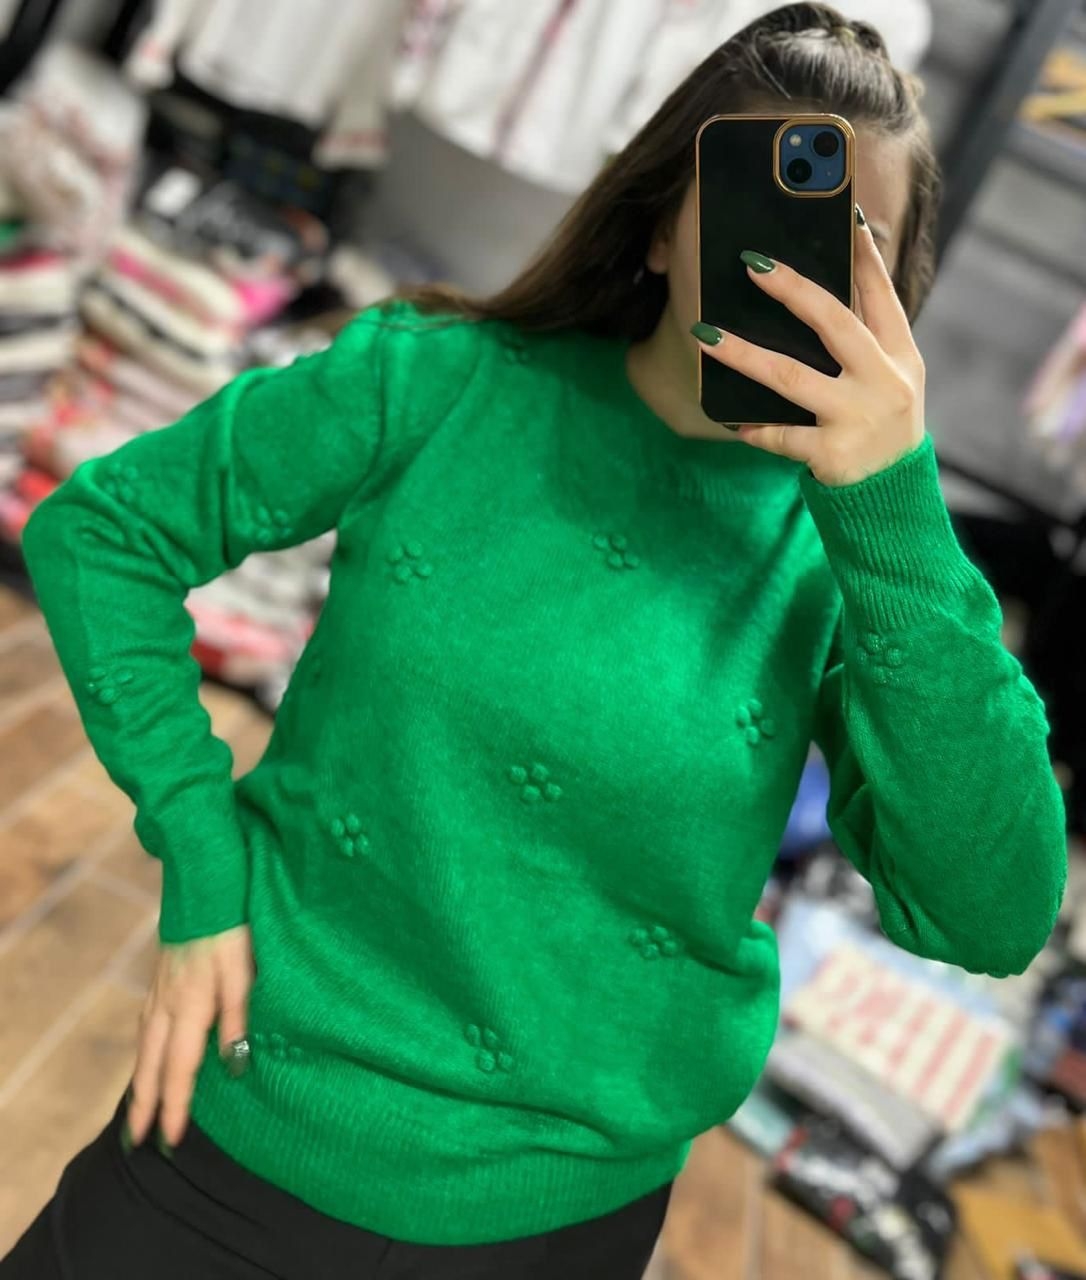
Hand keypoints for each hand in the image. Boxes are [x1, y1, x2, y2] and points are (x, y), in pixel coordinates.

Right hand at [126, 924, 253, 1152]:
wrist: (204, 889)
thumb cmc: (232, 930)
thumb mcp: (245, 973)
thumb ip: (238, 1018)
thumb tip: (234, 1065)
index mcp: (189, 1007)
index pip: (179, 1068)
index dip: (175, 1105)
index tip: (170, 1139)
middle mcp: (165, 1006)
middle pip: (150, 1065)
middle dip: (144, 1105)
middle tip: (137, 1142)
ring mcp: (157, 993)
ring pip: (143, 1048)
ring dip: (140, 1082)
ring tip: (138, 1111)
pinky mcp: (159, 983)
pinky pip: (145, 1029)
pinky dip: (144, 1055)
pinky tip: (148, 1061)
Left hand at [692, 212, 925, 486]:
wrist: (890, 498)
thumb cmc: (877, 429)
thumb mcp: (886, 381)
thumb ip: (859, 343)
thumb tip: (808, 296)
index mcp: (899, 355)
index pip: (881, 293)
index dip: (863, 254)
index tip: (846, 214)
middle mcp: (884, 381)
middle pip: (833, 323)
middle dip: (791, 289)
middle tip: (750, 265)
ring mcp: (858, 417)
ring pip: (790, 377)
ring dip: (743, 354)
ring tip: (704, 336)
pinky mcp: (833, 453)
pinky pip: (780, 435)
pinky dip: (753, 427)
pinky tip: (730, 419)